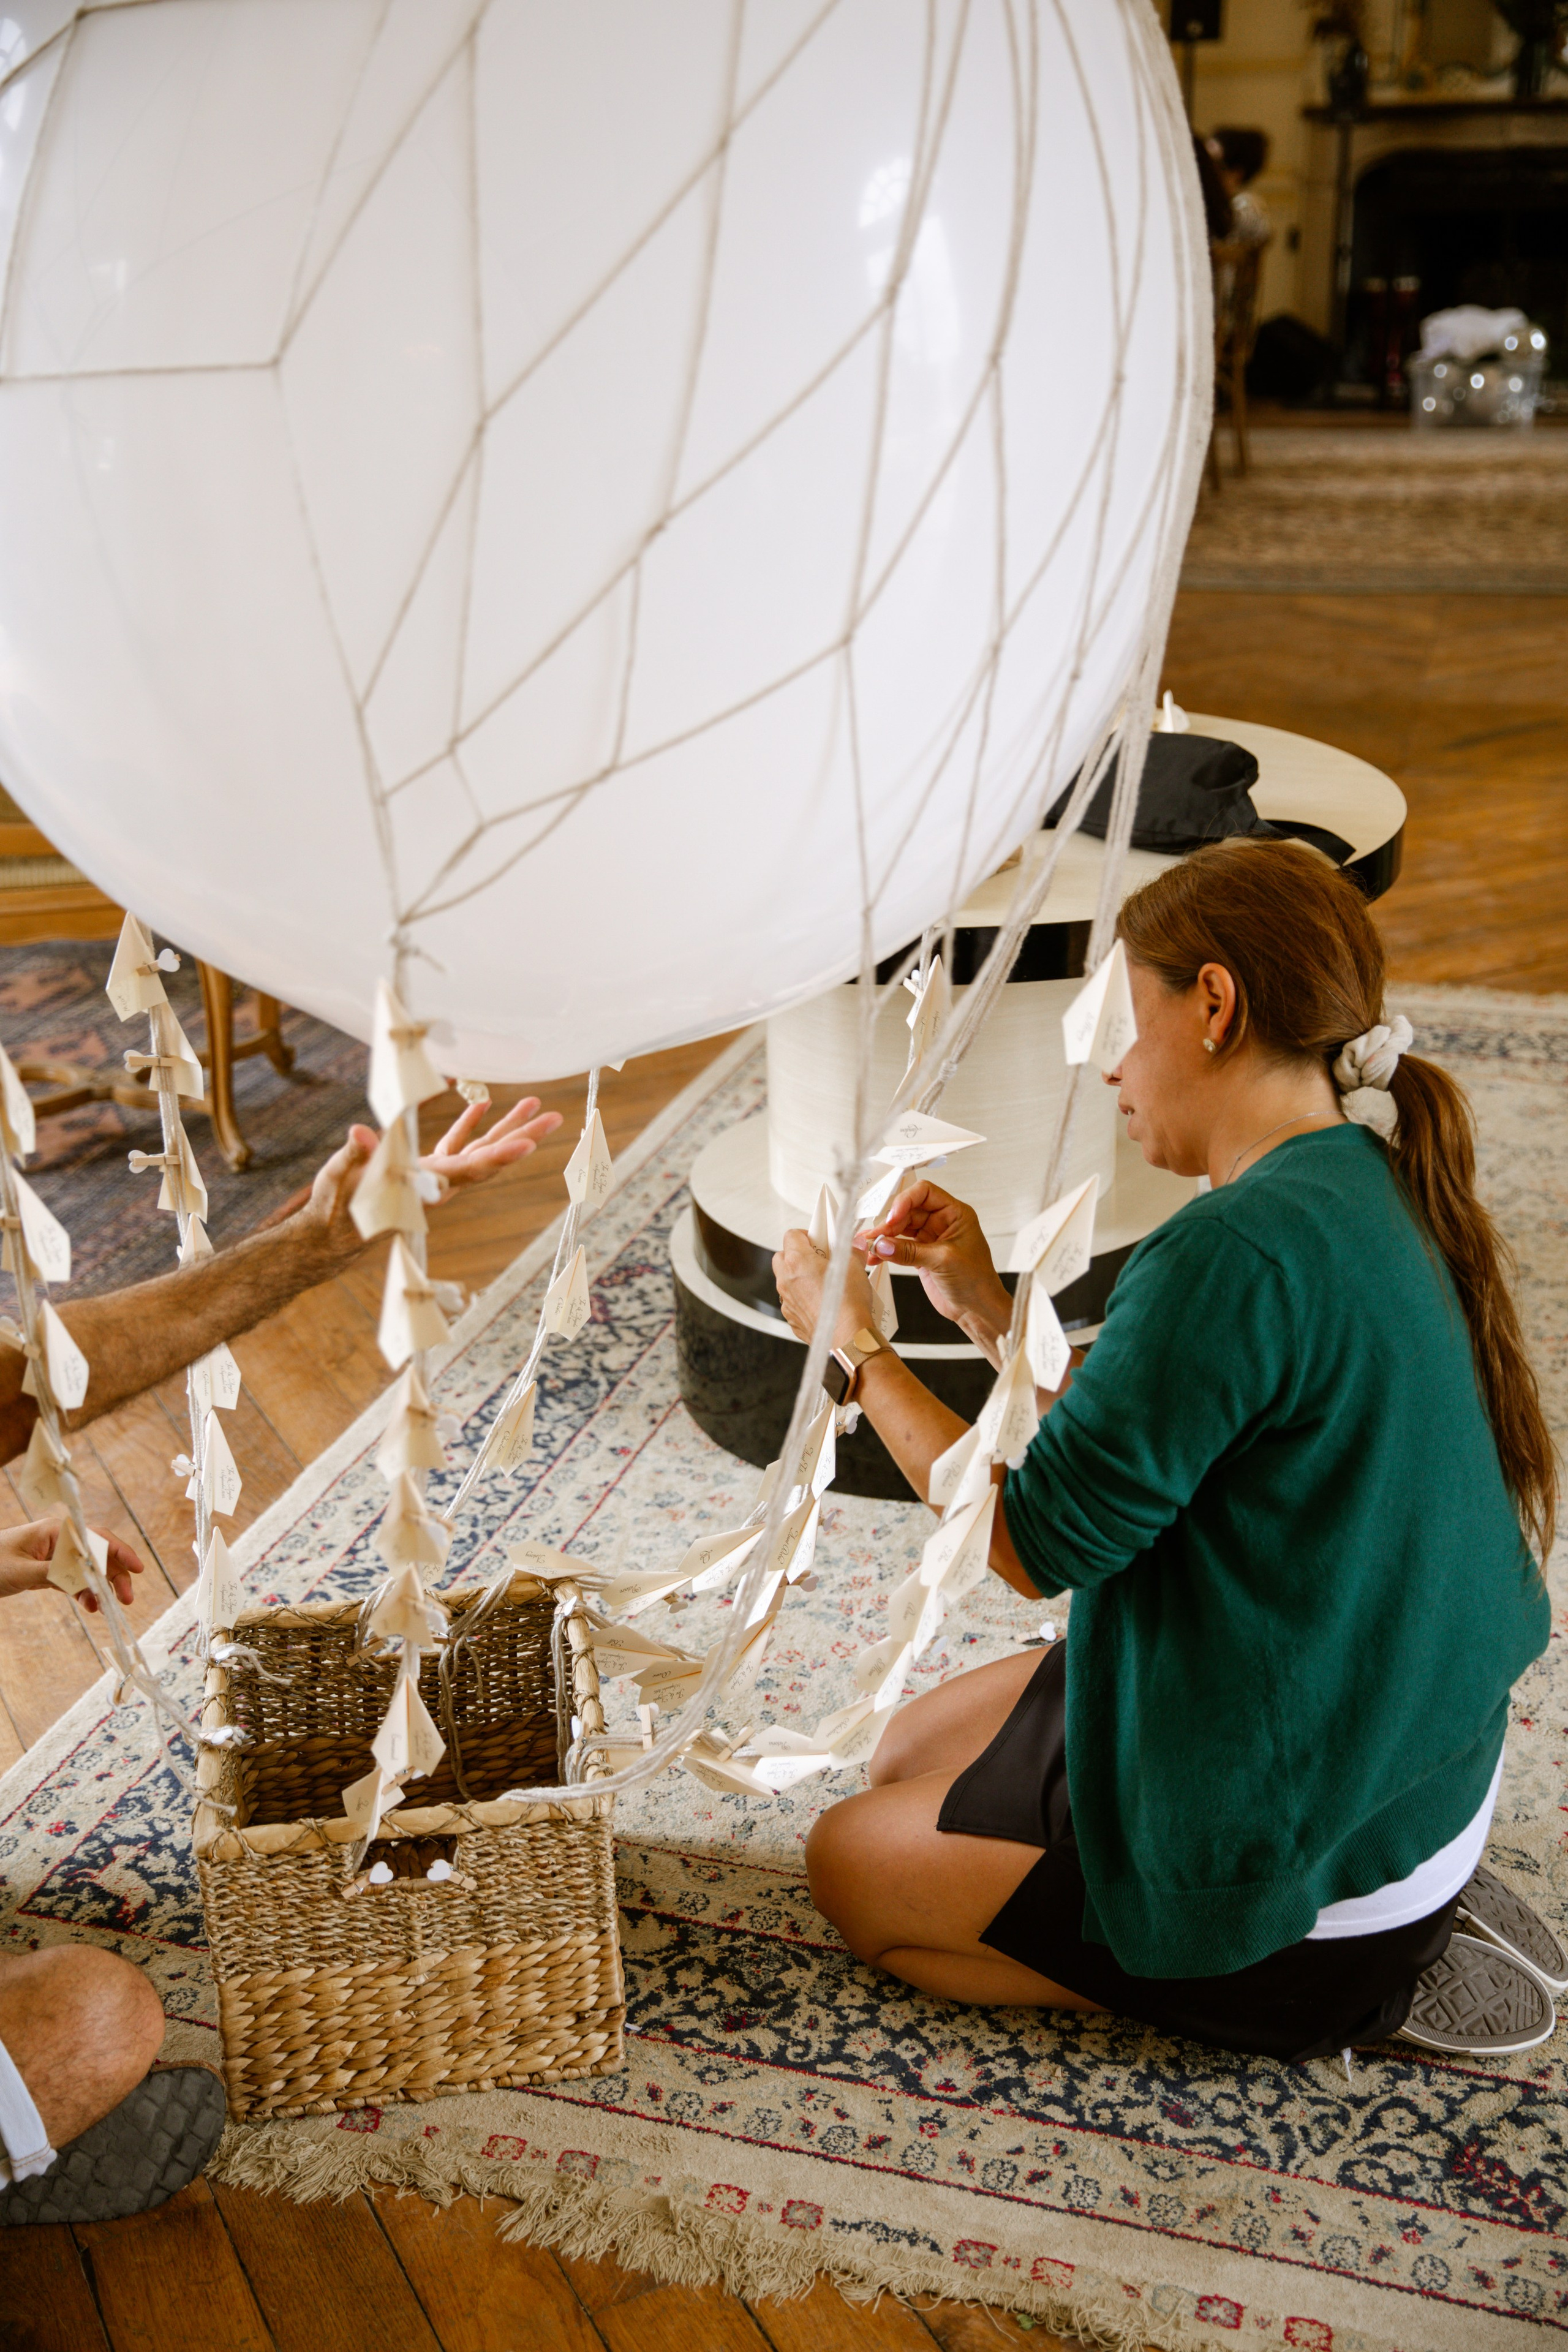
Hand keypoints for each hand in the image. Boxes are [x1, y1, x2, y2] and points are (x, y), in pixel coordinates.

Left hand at [0, 1517, 141, 1611]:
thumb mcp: (21, 1570)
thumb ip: (53, 1573)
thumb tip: (82, 1579)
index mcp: (55, 1531)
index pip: (95, 1538)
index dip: (118, 1551)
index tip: (136, 1568)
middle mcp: (61, 1541)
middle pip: (98, 1555)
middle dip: (115, 1575)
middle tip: (126, 1598)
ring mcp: (57, 1557)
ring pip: (89, 1570)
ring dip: (101, 1587)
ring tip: (110, 1606)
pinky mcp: (50, 1571)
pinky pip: (74, 1581)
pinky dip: (84, 1593)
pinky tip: (90, 1605)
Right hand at [294, 1098, 564, 1267]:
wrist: (331, 1234)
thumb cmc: (334, 1210)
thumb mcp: (339, 1182)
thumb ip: (353, 1159)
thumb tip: (359, 1133)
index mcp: (425, 1187)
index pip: (469, 1170)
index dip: (499, 1157)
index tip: (529, 1144)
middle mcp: (440, 1183)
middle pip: (489, 1158)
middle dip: (523, 1137)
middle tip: (556, 1117)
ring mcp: (434, 1176)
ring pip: (478, 1149)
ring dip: (505, 1127)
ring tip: (534, 1104)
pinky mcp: (423, 1169)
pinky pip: (453, 1145)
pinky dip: (468, 1125)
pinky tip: (483, 1104)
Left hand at [772, 1229, 877, 1352]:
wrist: (847, 1337)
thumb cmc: (847, 1304)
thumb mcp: (854, 1266)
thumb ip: (851, 1251)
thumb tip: (854, 1245)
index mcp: (797, 1262)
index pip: (792, 1235)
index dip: (807, 1234)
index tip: (820, 1239)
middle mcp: (786, 1281)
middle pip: (783, 1257)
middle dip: (798, 1254)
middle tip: (820, 1257)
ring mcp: (787, 1301)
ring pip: (786, 1281)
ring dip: (800, 1277)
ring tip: (823, 1280)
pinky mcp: (792, 1318)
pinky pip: (793, 1301)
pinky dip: (803, 1298)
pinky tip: (823, 1301)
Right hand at [858, 1180, 1010, 1349]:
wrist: (976, 1309)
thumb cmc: (975, 1281)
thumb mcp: (943, 1261)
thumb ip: (910, 1251)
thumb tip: (881, 1245)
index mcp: (954, 1213)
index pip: (924, 1192)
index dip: (906, 1201)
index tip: (893, 1218)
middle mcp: (941, 1222)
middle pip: (907, 1210)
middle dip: (889, 1223)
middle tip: (875, 1238)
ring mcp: (929, 1238)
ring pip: (900, 1229)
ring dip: (883, 1237)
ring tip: (868, 1247)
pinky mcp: (920, 1254)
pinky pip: (898, 1247)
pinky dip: (885, 1251)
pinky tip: (874, 1258)